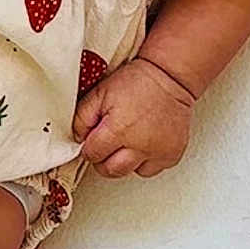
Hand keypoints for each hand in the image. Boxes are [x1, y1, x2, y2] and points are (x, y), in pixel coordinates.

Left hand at [71, 57, 195, 178]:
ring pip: (132, 172)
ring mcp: (158, 152)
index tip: (95, 138)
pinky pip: (152, 169)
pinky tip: (145, 142)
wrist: (170, 76)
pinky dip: (146, 160)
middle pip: (111, 170)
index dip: (90, 146)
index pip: (92, 155)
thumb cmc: (137, 82)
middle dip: (104, 159)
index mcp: (119, 130)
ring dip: (126, 160)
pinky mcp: (172, 154)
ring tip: (129, 140)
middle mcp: (140, 145)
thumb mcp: (100, 92)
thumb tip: (78, 138)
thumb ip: (82, 118)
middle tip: (109, 142)